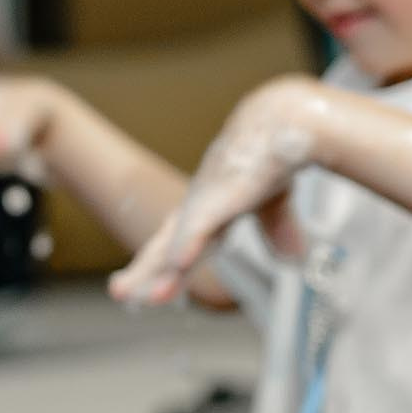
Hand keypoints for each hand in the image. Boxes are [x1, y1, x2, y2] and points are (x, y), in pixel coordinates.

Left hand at [111, 76, 328, 305]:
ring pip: (178, 241)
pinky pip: (202, 222)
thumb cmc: (272, 152)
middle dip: (145, 272)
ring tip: (144, 295)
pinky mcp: (225, 192)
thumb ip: (278, 229)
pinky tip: (177, 263)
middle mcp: (201, 206)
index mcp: (208, 209)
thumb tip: (291, 260)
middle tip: (120, 293)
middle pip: (167, 246)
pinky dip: (190, 242)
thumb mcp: (274, 199)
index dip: (161, 267)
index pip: (177, 243)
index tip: (146, 289)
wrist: (283, 117)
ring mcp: (209, 198)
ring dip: (162, 269)